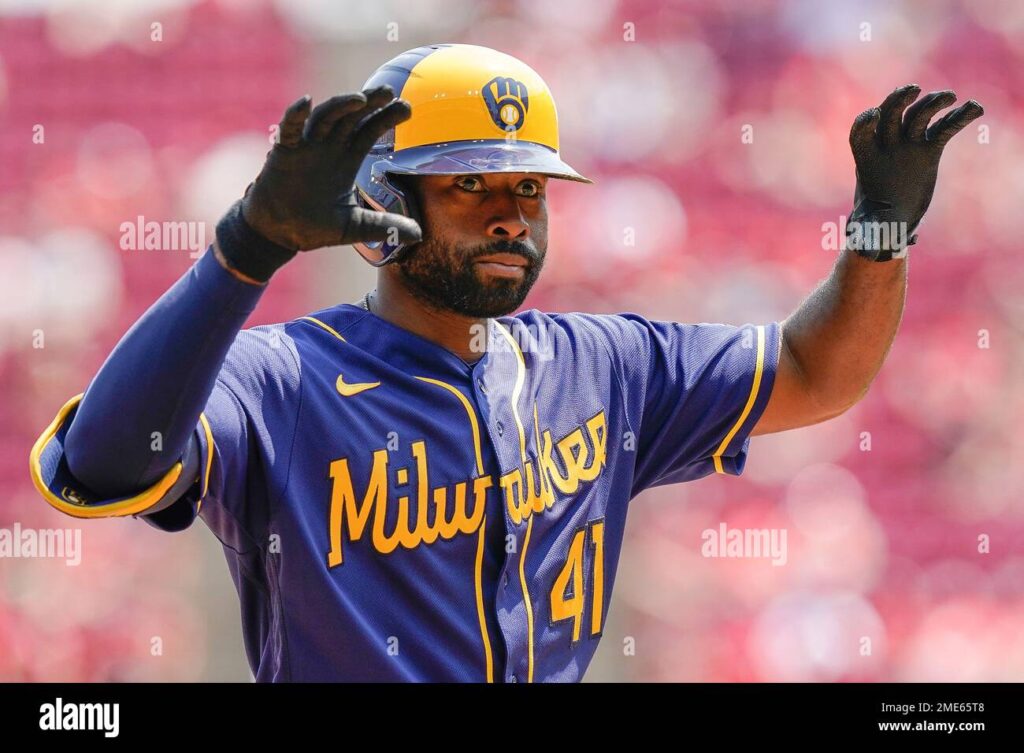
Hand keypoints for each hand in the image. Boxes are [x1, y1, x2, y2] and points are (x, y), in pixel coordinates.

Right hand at [241, 86, 422, 251]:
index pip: (369, 131)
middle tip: (388, 91)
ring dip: (341, 106)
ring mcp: (306, 147)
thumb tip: (419, 233)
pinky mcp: (283, 153)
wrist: (279, 234)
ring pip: (325, 118)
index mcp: (346, 159)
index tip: (407, 107)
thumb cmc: (314, 226)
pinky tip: (305, 102)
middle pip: (351, 117)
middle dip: (370, 103)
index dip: (386, 118)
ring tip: (361, 99)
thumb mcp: (354, 227)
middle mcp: (328, 148)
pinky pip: (288, 129)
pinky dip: (294, 115)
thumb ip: (384, 226)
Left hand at [846, 84, 983, 258]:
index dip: (864, 123)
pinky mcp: (929, 149)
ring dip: (934, 103)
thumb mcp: (870, 226)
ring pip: (918, 116)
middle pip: (890, 115)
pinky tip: (976, 108)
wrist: (892, 219)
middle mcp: (886, 146)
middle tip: (913, 90)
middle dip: (899, 101)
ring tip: (952, 97)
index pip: (860, 134)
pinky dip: (958, 117)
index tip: (872, 116)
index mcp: (866, 160)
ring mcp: (909, 145)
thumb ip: (867, 227)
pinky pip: (944, 129)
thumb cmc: (876, 222)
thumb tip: (862, 238)